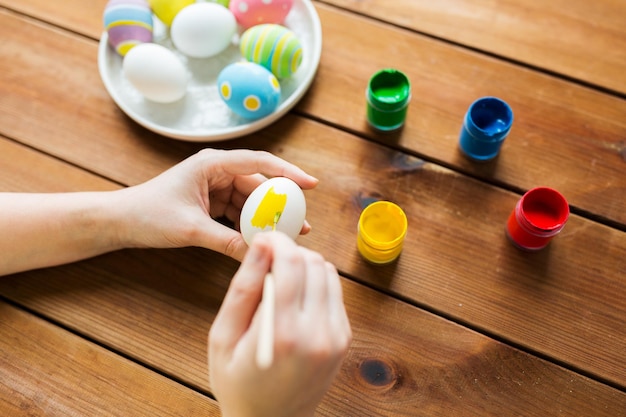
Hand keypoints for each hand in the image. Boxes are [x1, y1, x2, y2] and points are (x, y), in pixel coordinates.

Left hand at [116, 149, 317, 260]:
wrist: (120, 221)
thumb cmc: (148, 214)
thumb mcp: (190, 229)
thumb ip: (226, 242)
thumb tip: (258, 255)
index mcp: (213, 163)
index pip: (259, 162)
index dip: (288, 172)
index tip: (311, 185)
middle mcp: (218, 171)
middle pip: (260, 184)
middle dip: (281, 204)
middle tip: (303, 225)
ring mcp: (216, 187)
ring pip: (252, 201)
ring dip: (268, 218)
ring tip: (288, 236)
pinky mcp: (213, 203)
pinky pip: (240, 213)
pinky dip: (251, 226)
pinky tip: (262, 239)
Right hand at [208, 232, 351, 416]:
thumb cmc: (237, 383)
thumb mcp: (223, 337)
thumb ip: (244, 287)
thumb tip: (262, 244)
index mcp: (284, 334)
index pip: (292, 264)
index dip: (277, 241)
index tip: (262, 240)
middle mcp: (319, 334)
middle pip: (314, 262)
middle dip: (290, 252)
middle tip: (267, 263)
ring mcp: (336, 337)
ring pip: (328, 272)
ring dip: (304, 266)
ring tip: (280, 283)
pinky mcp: (344, 339)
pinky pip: (334, 291)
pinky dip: (316, 284)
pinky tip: (295, 299)